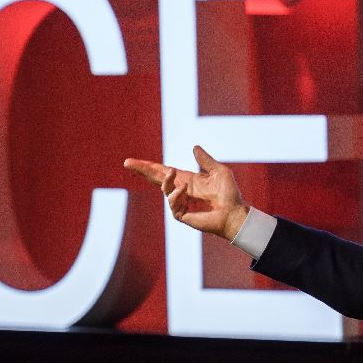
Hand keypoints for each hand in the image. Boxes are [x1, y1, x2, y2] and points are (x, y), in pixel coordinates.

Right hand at [123, 146, 249, 239]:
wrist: (234, 213)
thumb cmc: (230, 194)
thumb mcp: (219, 172)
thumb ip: (206, 160)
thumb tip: (194, 147)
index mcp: (187, 180)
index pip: (164, 171)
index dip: (149, 166)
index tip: (132, 161)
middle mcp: (181, 191)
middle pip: (157, 179)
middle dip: (143, 171)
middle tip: (127, 163)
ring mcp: (181, 203)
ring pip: (164, 190)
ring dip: (165, 180)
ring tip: (171, 172)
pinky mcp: (183, 214)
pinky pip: (173, 204)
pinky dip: (176, 194)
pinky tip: (183, 188)